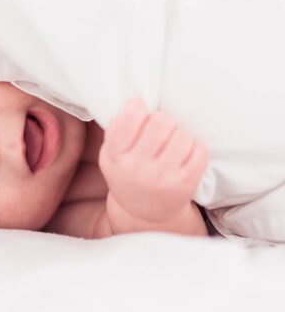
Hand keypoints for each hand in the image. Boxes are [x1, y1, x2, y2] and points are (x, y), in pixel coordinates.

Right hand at [98, 99, 207, 228]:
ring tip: (172, 140)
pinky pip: (199, 150)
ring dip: (179, 132)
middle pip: (161, 123)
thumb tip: (138, 100)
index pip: (129, 119)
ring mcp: (164, 178)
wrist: (144, 211)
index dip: (137, 107)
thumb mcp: (111, 153)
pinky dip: (194, 145)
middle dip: (163, 118)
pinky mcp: (186, 183)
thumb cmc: (127, 171)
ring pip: (182, 135)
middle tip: (160, 125)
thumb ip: (118, 128)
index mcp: (115, 157)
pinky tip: (184, 152)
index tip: (139, 109)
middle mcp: (138, 169)